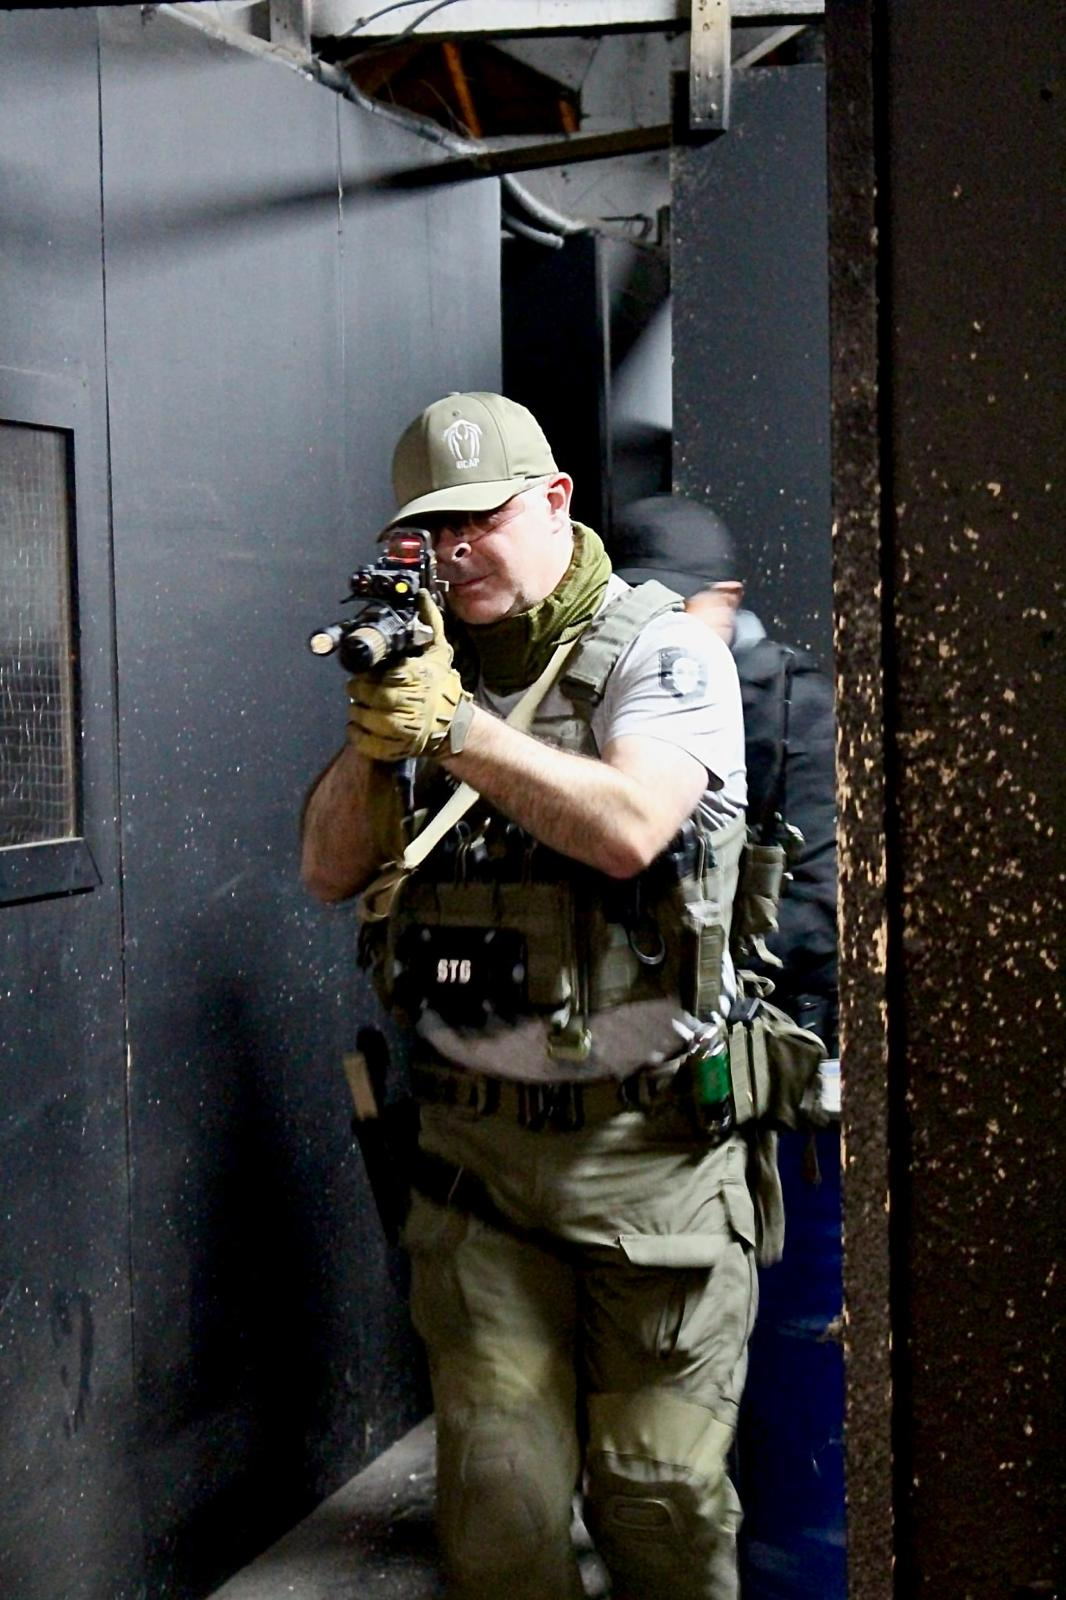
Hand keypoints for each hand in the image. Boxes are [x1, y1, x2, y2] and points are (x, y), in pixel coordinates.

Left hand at [346, 591, 465, 761]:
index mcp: (419, 679)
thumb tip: (423, 596)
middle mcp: (412, 704)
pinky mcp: (398, 748)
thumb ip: (429, 624)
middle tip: (356, 688)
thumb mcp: (439, 653)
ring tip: (358, 707)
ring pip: (367, 720)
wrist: (453, 726)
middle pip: (372, 697)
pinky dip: (357, 736)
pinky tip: (357, 726)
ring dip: (356, 713)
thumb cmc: (442, 687)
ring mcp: (405, 729)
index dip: (369, 675)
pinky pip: (368, 744)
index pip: (385, 675)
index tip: (364, 672)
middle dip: (358, 692)